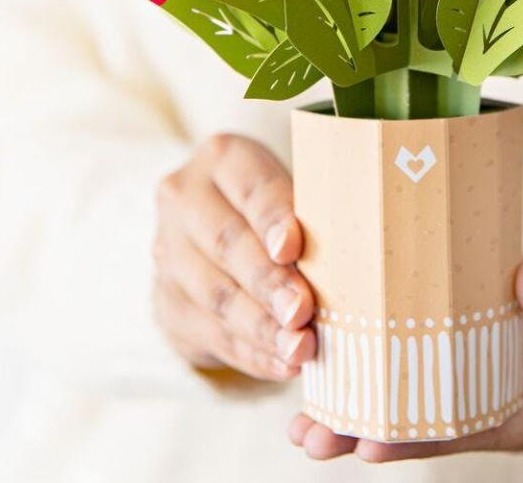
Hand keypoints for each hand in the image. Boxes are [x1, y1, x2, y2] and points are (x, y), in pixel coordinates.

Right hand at [153, 134, 315, 379]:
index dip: (273, 219)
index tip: (293, 249)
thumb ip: (314, 214)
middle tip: (302, 312)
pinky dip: (251, 354)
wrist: (215, 226)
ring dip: (261, 328)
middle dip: (268, 283)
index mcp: (223, 157)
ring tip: (300, 348)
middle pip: (227, 243)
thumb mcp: (294, 189)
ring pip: (216, 295)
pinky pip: (211, 335)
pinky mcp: (167, 303)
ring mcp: (168, 253)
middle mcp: (184, 199)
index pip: (251, 187)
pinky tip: (282, 365)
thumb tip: (355, 258)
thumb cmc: (279, 205)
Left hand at [289, 240, 522, 460]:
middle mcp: (514, 404)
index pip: (483, 430)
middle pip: (438, 426)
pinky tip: (337, 356)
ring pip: (421, 400)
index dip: (428, 436)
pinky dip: (384, 360)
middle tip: (312, 439)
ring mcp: (489, 377)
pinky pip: (424, 358)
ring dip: (365, 404)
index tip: (372, 441)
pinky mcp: (471, 345)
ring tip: (304, 417)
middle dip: (374, 433)